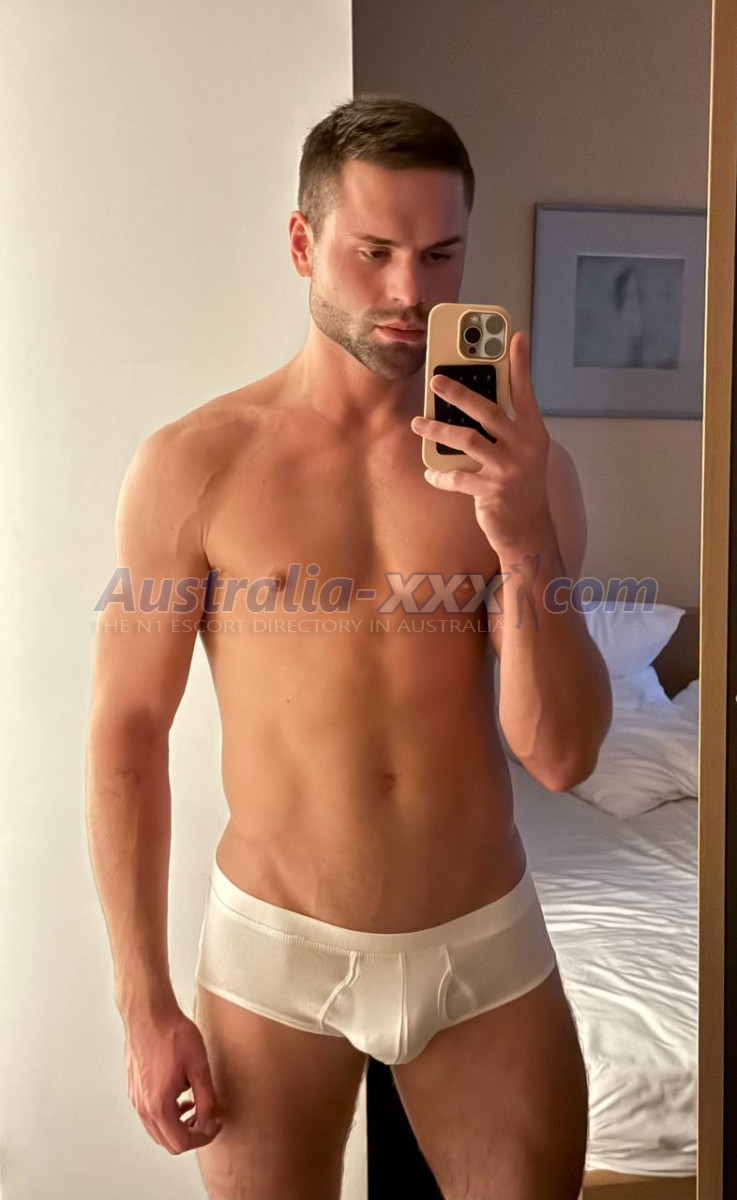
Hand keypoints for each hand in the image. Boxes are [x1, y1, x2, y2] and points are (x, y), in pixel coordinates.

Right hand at [125, 1005, 222, 1153]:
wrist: (149, 1013)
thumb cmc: (173, 1034)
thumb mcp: (199, 1067)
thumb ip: (206, 1099)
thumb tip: (209, 1120)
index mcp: (159, 1106)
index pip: (181, 1143)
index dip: (203, 1137)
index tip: (215, 1124)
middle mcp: (143, 1107)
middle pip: (167, 1141)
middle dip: (190, 1134)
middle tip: (207, 1118)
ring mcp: (135, 1098)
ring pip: (156, 1129)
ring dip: (177, 1124)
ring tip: (194, 1104)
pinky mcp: (133, 1088)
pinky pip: (149, 1113)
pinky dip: (165, 1113)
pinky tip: (178, 1092)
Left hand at [411, 331, 552, 553]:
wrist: (528, 529)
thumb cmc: (519, 484)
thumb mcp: (523, 451)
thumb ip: (508, 424)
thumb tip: (481, 396)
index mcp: (533, 432)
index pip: (525, 392)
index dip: (519, 364)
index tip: (514, 336)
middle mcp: (525, 447)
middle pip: (488, 411)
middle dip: (459, 392)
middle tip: (435, 380)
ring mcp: (509, 470)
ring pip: (467, 440)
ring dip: (438, 429)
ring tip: (418, 423)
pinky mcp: (492, 491)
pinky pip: (457, 477)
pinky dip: (440, 475)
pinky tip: (430, 473)